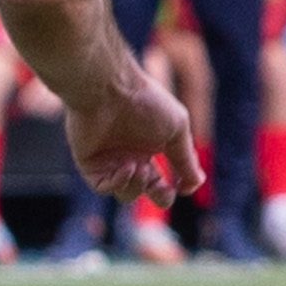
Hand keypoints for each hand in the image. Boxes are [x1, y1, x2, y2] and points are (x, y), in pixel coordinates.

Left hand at [64, 56, 206, 204]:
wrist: (109, 89)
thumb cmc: (146, 103)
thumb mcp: (177, 130)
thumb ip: (186, 159)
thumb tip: (196, 184)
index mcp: (151, 147)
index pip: (164, 179)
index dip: (174, 189)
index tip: (182, 187)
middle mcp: (131, 155)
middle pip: (146, 191)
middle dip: (159, 196)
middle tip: (161, 188)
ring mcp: (109, 160)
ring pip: (125, 193)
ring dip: (137, 186)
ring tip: (139, 167)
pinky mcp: (90, 163)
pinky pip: (104, 186)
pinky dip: (118, 182)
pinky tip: (126, 166)